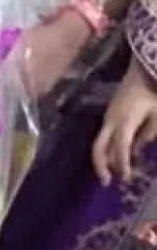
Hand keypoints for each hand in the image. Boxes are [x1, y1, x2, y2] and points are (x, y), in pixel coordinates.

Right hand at [93, 60, 156, 184]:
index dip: (122, 165)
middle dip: (102, 167)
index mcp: (125, 122)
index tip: (126, 178)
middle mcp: (111, 122)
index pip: (120, 149)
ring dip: (104, 160)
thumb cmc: (153, 90)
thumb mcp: (156, 113)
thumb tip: (136, 150)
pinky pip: (104, 136)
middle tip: (108, 182)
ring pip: (100, 144)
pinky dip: (108, 149)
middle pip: (99, 149)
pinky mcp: (109, 114)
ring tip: (111, 173)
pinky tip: (116, 155)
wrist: (144, 66)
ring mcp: (108, 118)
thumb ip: (148, 134)